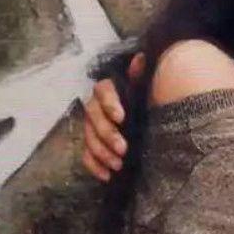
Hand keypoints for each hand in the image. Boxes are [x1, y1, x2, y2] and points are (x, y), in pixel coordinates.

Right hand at [81, 53, 143, 180]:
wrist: (146, 118)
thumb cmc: (144, 100)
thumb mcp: (144, 88)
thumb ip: (140, 76)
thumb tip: (141, 57)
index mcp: (108, 91)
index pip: (102, 91)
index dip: (110, 104)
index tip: (122, 118)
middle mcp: (95, 107)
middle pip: (94, 118)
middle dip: (107, 135)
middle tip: (123, 149)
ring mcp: (91, 127)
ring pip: (89, 138)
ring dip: (102, 153)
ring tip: (118, 165)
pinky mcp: (92, 145)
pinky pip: (86, 155)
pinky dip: (94, 166)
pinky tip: (106, 176)